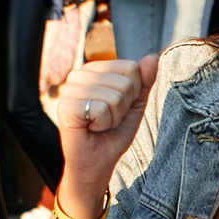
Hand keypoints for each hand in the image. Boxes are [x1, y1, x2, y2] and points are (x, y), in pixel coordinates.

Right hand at [51, 54, 159, 201]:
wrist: (96, 162)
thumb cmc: (113, 133)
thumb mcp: (134, 104)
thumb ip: (144, 81)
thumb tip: (152, 57)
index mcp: (94, 69)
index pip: (131, 67)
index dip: (133, 93)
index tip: (118, 107)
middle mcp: (79, 75)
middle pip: (125, 82)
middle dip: (123, 107)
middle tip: (107, 118)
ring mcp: (70, 89)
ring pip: (114, 96)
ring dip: (114, 117)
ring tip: (99, 124)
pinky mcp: (66, 106)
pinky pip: (101, 109)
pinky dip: (103, 124)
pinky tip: (91, 128)